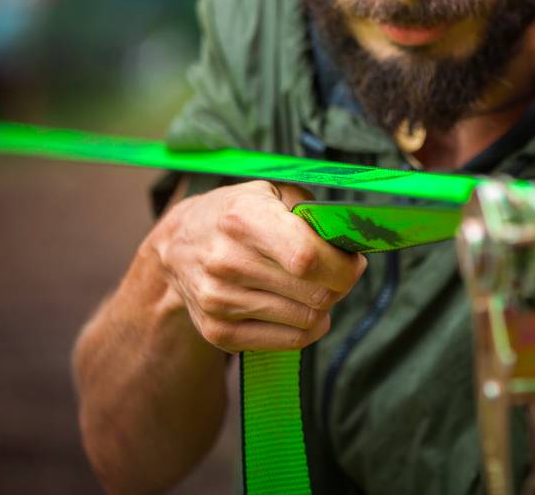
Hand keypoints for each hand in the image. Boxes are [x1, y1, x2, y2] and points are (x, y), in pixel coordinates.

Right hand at [149, 180, 366, 351]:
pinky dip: (307, 328)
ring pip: (307, 320)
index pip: (308, 258)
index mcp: (244, 219)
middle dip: (340, 284)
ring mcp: (219, 301)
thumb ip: (314, 212)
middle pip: (315, 293)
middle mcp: (227, 262)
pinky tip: (302, 309)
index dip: (343, 265)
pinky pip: (289, 341)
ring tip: (314, 286)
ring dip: (324, 306)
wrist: (180, 244)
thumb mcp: (273, 192)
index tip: (354, 261)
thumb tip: (350, 242)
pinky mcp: (219, 332)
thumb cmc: (240, 213)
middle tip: (338, 273)